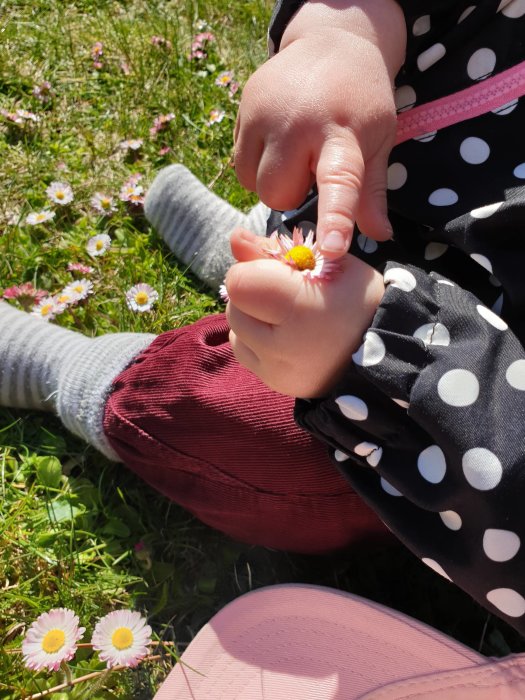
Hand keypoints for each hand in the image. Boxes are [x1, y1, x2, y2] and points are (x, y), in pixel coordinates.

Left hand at [225, 228, 384, 397]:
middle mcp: (285, 347)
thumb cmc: (355, 296)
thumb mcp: (328, 260)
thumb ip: (276, 248)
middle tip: (285, 293)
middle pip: (235, 306)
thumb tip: (234, 238)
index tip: (279, 272)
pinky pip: (243, 351)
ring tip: (286, 315)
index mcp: (302, 309)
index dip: (254, 270)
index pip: (239, 283)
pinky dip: (255, 339)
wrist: (382, 351)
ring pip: (235, 329)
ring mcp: (278, 371)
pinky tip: (283, 334)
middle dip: (253, 293)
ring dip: (252, 316)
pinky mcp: (275, 384)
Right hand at [234, 0, 405, 257]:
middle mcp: (297, 123)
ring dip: (271, 181)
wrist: (331, 42)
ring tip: (293, 153)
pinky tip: (276, 142)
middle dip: (292, 193)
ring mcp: (263, 113)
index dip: (335, 220)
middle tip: (312, 165)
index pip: (339, 184)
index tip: (333, 250)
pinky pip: (239, 164)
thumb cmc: (360, 101)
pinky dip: (256, 166)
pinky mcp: (242, 107)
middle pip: (277, 195)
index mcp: (342, 135)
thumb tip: (380, 236)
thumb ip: (372, 191)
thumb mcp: (378, 141)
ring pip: (252, 184)